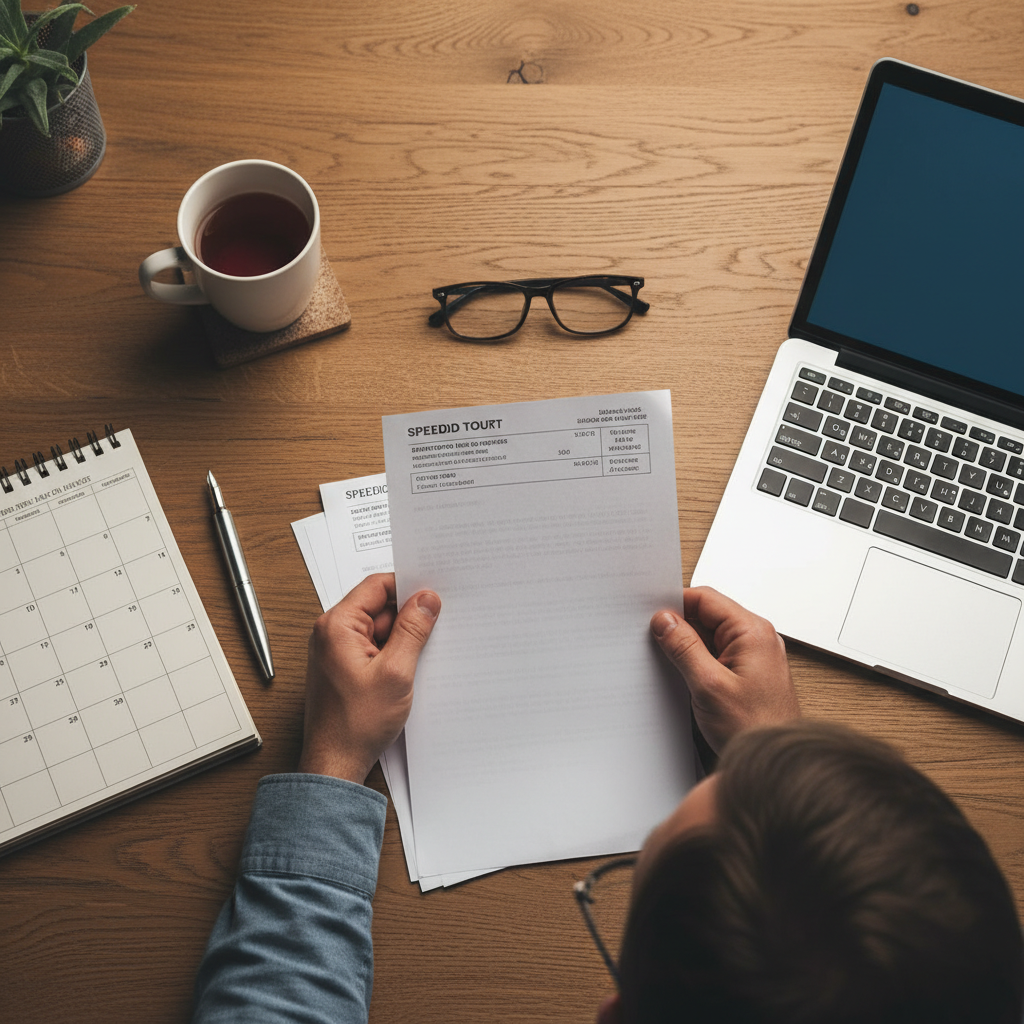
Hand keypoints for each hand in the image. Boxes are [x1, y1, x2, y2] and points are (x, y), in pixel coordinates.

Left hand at [298, 573, 440, 783]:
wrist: (335, 763)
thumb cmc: (355, 724)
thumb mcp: (395, 673)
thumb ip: (413, 631)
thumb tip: (427, 600)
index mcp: (337, 626)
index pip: (376, 586)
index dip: (407, 586)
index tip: (433, 593)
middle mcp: (332, 633)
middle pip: (379, 606)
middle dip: (408, 616)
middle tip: (436, 627)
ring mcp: (337, 651)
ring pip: (380, 629)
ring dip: (402, 638)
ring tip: (420, 657)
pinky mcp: (345, 667)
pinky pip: (374, 648)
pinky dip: (394, 653)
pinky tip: (409, 669)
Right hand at [650, 586, 797, 753]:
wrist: (778, 764)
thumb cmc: (754, 728)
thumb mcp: (708, 685)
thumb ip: (684, 648)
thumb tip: (664, 621)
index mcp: (752, 632)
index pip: (706, 598)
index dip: (675, 605)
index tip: (653, 619)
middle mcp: (757, 638)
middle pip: (707, 615)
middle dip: (680, 627)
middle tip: (657, 643)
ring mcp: (754, 655)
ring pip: (710, 635)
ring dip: (688, 646)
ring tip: (673, 665)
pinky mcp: (748, 672)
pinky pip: (717, 654)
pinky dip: (698, 661)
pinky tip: (687, 677)